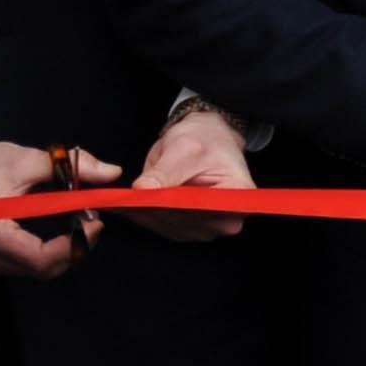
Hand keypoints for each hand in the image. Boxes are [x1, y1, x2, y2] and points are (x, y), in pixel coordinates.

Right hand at [0, 136, 118, 277]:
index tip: (95, 224)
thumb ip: (72, 166)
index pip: (40, 258)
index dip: (75, 245)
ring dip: (61, 251)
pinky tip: (55, 232)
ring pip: (33, 270)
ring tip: (76, 223)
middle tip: (91, 222)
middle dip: (73, 248)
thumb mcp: (27, 159)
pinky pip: (21, 265)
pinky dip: (44, 252)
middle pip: (40, 269)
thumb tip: (111, 173)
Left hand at [131, 102, 254, 241]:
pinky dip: (146, 216)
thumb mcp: (184, 148)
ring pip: (171, 228)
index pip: (201, 211)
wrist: (206, 138)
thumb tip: (142, 190)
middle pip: (186, 223)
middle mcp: (229, 218)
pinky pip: (164, 227)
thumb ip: (164, 172)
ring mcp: (210, 226)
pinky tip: (133, 204)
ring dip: (147, 215)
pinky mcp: (191, 227)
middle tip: (128, 199)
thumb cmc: (204, 140)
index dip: (170, 208)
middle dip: (155, 212)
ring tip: (127, 200)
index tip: (142, 201)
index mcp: (237, 196)